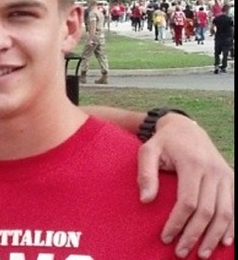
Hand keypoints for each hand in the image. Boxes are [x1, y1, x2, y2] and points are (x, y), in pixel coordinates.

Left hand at [137, 114, 233, 257]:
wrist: (186, 128)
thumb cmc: (163, 142)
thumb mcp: (147, 151)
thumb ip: (145, 174)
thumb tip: (145, 200)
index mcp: (193, 164)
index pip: (188, 202)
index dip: (178, 223)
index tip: (165, 238)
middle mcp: (213, 171)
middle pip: (207, 211)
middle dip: (194, 235)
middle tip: (181, 252)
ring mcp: (225, 175)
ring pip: (225, 213)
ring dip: (214, 236)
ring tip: (201, 253)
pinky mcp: (231, 179)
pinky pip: (235, 206)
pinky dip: (232, 226)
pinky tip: (224, 241)